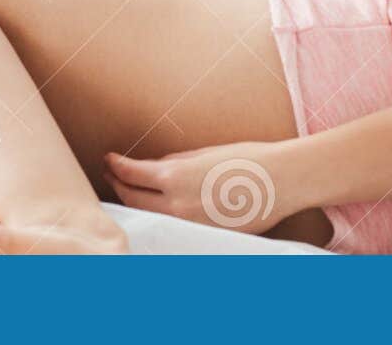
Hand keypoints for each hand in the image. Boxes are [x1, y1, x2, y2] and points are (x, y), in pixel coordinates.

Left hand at [103, 142, 294, 235]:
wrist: (282, 182)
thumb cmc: (246, 160)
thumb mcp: (203, 154)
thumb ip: (174, 162)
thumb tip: (153, 168)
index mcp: (175, 177)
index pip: (131, 173)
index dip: (115, 165)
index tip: (109, 159)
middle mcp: (176, 205)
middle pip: (132, 199)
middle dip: (118, 185)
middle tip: (111, 174)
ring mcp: (189, 225)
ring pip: (149, 216)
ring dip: (134, 204)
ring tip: (127, 192)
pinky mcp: (203, 237)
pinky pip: (172, 227)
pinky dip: (158, 218)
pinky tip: (156, 211)